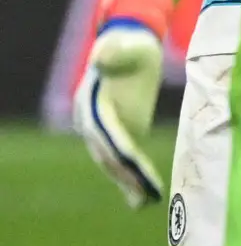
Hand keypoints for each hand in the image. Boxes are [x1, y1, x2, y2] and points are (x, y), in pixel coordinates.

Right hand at [73, 19, 164, 205]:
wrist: (128, 43)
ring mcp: (101, 127)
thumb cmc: (132, 44)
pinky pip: (120, 156)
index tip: (138, 172)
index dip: (122, 155)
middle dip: (126, 176)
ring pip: (111, 160)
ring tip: (144, 203)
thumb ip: (116, 53)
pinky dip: (130, 175)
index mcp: (92, 103)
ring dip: (126, 182)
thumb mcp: (128, 45)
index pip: (108, 135)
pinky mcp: (114, 130)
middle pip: (108, 153)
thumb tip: (103, 57)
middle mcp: (90, 120)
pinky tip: (141, 196)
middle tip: (145, 198)